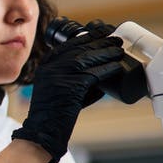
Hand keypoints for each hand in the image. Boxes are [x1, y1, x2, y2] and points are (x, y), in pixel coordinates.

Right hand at [12, 20, 124, 162]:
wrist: (43, 130)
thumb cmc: (54, 112)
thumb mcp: (59, 88)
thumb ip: (75, 77)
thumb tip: (100, 69)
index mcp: (46, 65)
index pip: (68, 44)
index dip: (87, 36)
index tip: (101, 31)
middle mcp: (50, 67)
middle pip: (79, 48)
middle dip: (99, 41)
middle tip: (115, 39)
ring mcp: (58, 76)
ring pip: (86, 58)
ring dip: (106, 53)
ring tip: (119, 50)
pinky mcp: (69, 87)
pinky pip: (93, 74)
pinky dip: (107, 70)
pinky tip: (117, 67)